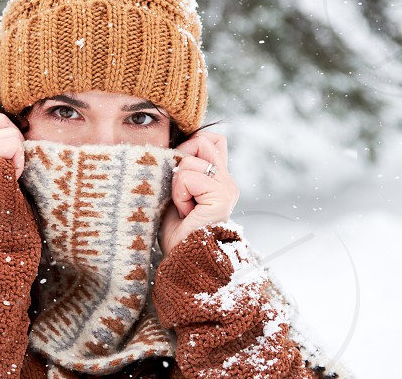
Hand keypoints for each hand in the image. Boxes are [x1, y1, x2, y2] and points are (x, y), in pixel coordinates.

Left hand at [159, 131, 239, 254]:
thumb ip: (183, 169)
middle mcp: (228, 181)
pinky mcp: (222, 197)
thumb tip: (174, 146)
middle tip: (181, 196)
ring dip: (176, 185)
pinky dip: (179, 194)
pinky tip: (186, 212)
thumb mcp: (176, 193)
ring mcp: (227, 188)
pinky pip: (188, 178)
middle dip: (180, 164)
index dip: (190, 146)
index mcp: (219, 179)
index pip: (211, 140)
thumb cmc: (175, 232)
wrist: (182, 261)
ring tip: (183, 208)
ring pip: (189, 160)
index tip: (179, 175)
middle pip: (201, 141)